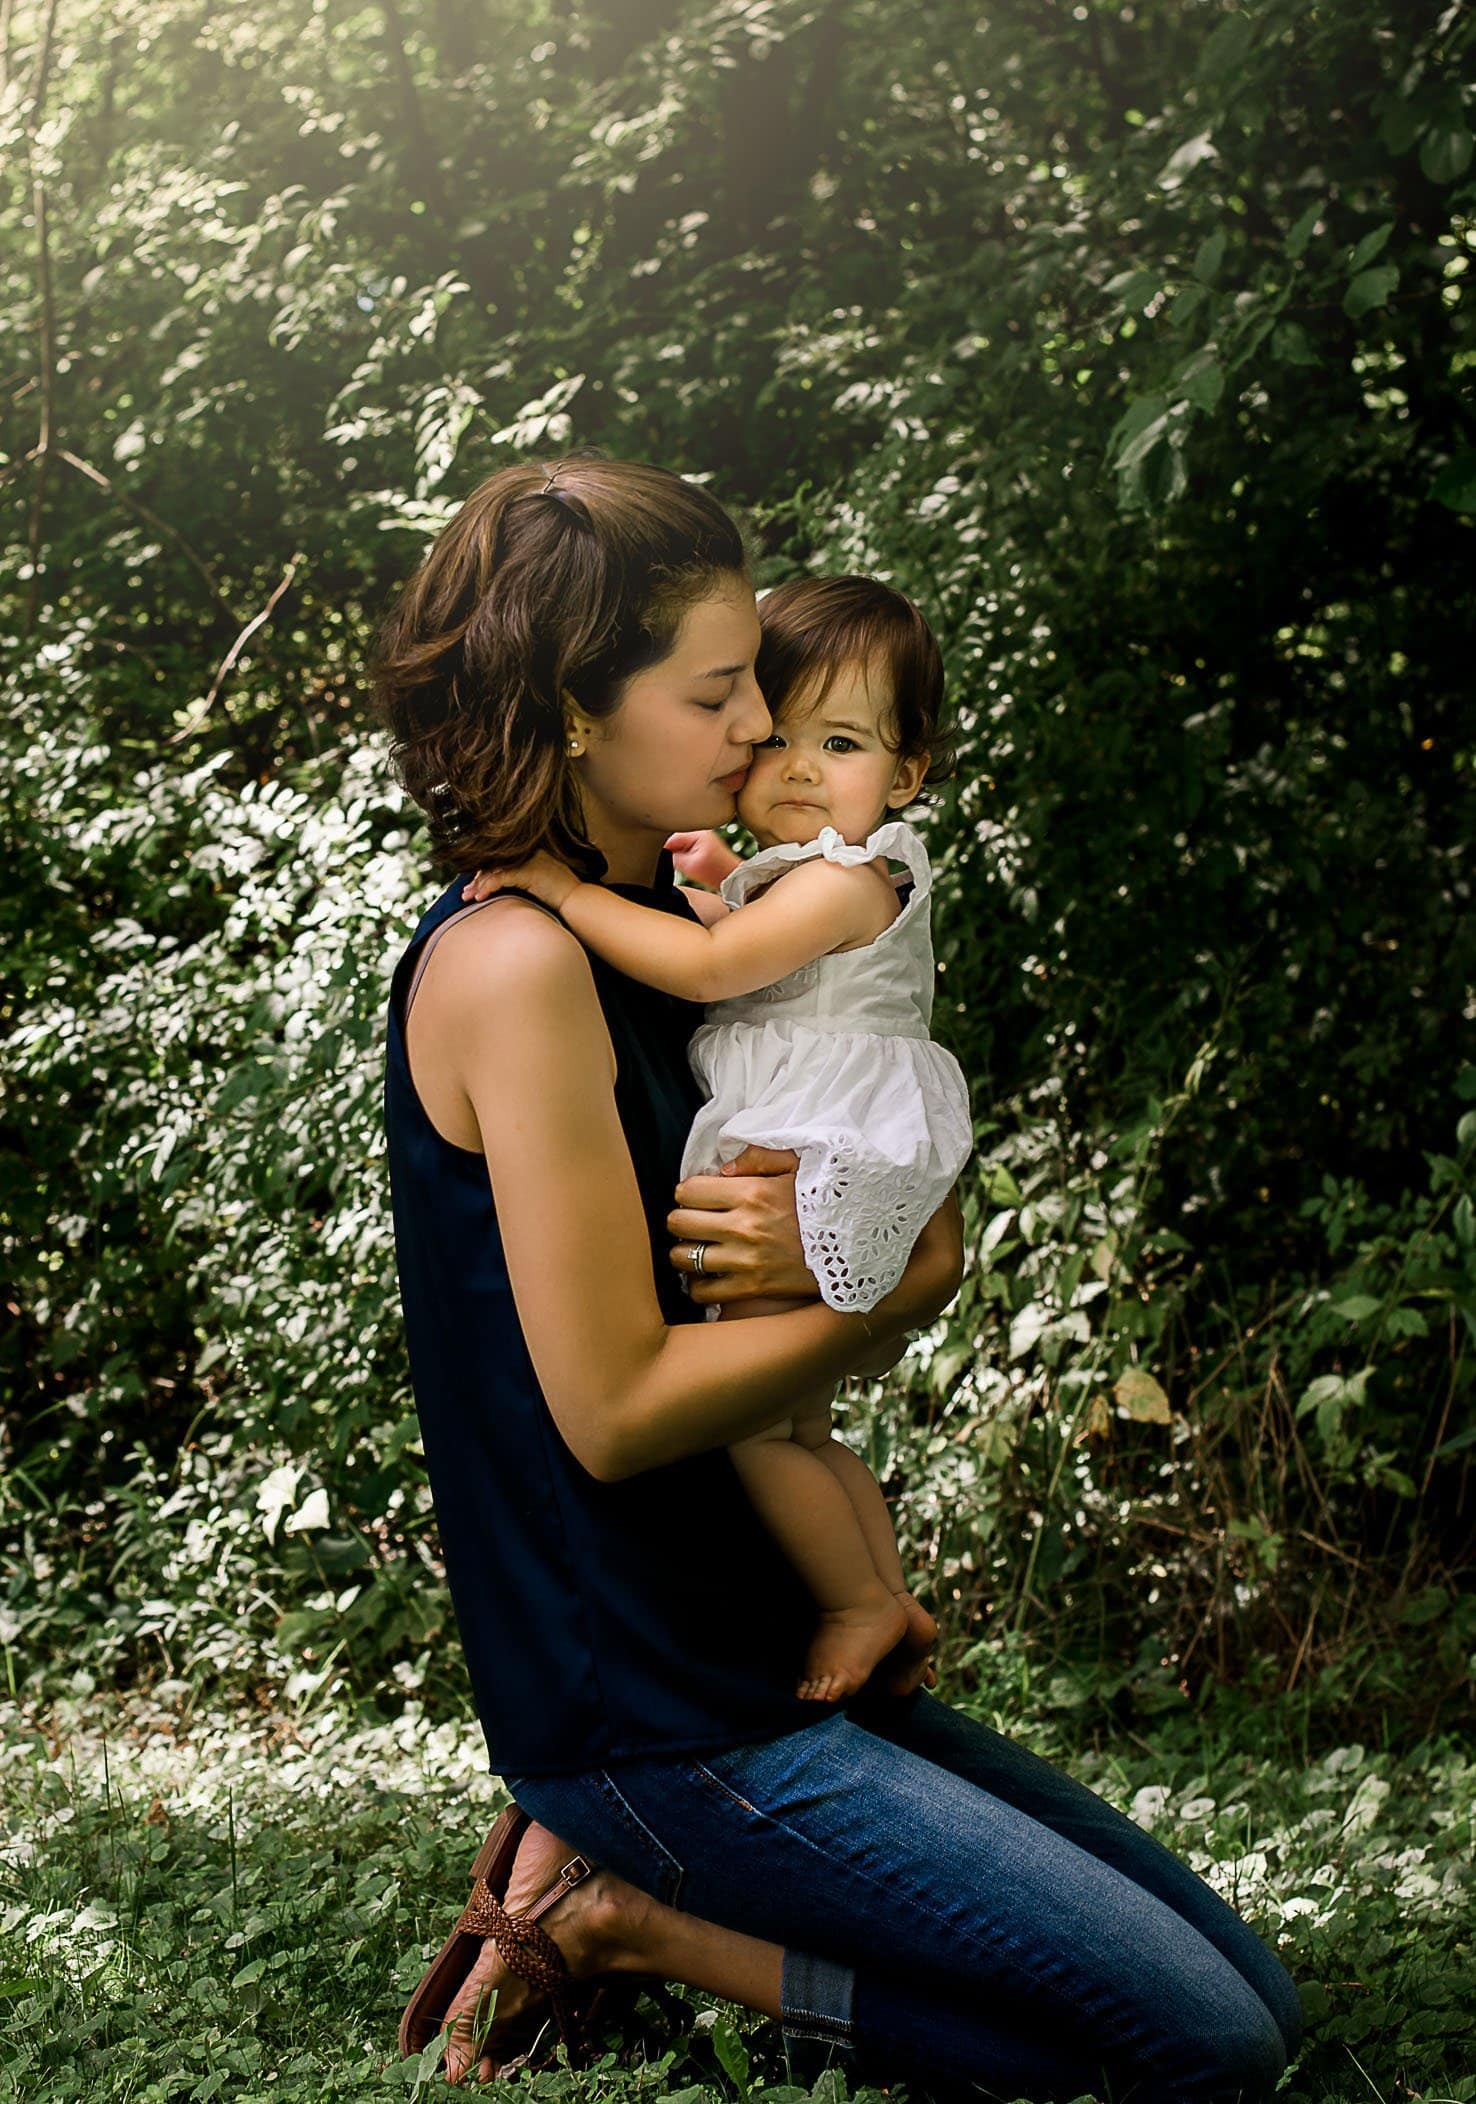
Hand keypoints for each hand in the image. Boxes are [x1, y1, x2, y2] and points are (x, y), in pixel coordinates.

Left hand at [461, 851, 578, 912]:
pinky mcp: (528, 871)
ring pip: (496, 870)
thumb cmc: (562, 896)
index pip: (502, 859)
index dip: (485, 872)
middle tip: (466, 893)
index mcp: (531, 853)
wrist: (577, 900)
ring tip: (469, 897)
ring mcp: (529, 861)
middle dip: (478, 879)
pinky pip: (501, 878)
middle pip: (495, 863)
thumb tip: (506, 887)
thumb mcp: (540, 882)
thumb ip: (524, 879)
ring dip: (479, 884)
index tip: (474, 884)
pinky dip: (489, 887)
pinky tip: (481, 897)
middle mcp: (529, 853)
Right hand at [664, 829, 742, 889]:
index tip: (659, 860)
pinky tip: (688, 864)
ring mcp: (702, 838)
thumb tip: (662, 854)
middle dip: (671, 852)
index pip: (670, 837)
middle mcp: (699, 832)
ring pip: (679, 845)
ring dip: (677, 855)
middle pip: (674, 839)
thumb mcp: (689, 866)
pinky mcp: (703, 846)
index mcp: (696, 833)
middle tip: (673, 864)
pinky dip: (684, 856)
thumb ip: (672, 857)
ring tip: (684, 865)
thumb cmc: (716, 873)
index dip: (662, 849)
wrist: (734, 878)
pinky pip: (686, 849)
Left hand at [666, 1143, 818, 1304]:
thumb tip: (723, 1169)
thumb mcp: (800, 1167)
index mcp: (751, 1192)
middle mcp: (743, 1226)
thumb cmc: (827, 1205)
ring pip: (683, 1258)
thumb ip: (759, 1158)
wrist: (858, 1248)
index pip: (689, 1190)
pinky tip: (707, 1276)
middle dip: (680, 1220)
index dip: (687, 1192)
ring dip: (684, 1252)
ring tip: (696, 1249)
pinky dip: (698, 1285)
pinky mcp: (752, 1288)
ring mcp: (745, 1260)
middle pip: (678, 1222)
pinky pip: (703, 1292)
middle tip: (692, 1222)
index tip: (697, 1197)